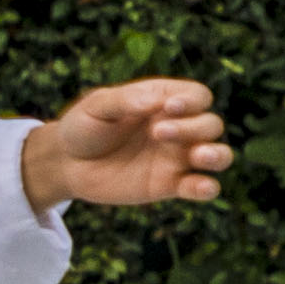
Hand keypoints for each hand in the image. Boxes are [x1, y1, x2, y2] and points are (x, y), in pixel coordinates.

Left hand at [24, 77, 231, 213]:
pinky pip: (201, 187)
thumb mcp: (97, 106)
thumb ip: (126, 100)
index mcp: (164, 102)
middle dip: (192, 127)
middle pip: (210, 124)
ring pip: (219, 154)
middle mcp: (179, 128)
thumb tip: (157, 103)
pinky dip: (207, 188)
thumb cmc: (84, 126)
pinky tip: (201, 187)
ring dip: (217, 155)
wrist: (66, 163)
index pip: (197, 96)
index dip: (191, 101)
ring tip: (199, 156)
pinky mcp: (170, 185)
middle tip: (156, 133)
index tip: (168, 108)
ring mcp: (177, 157)